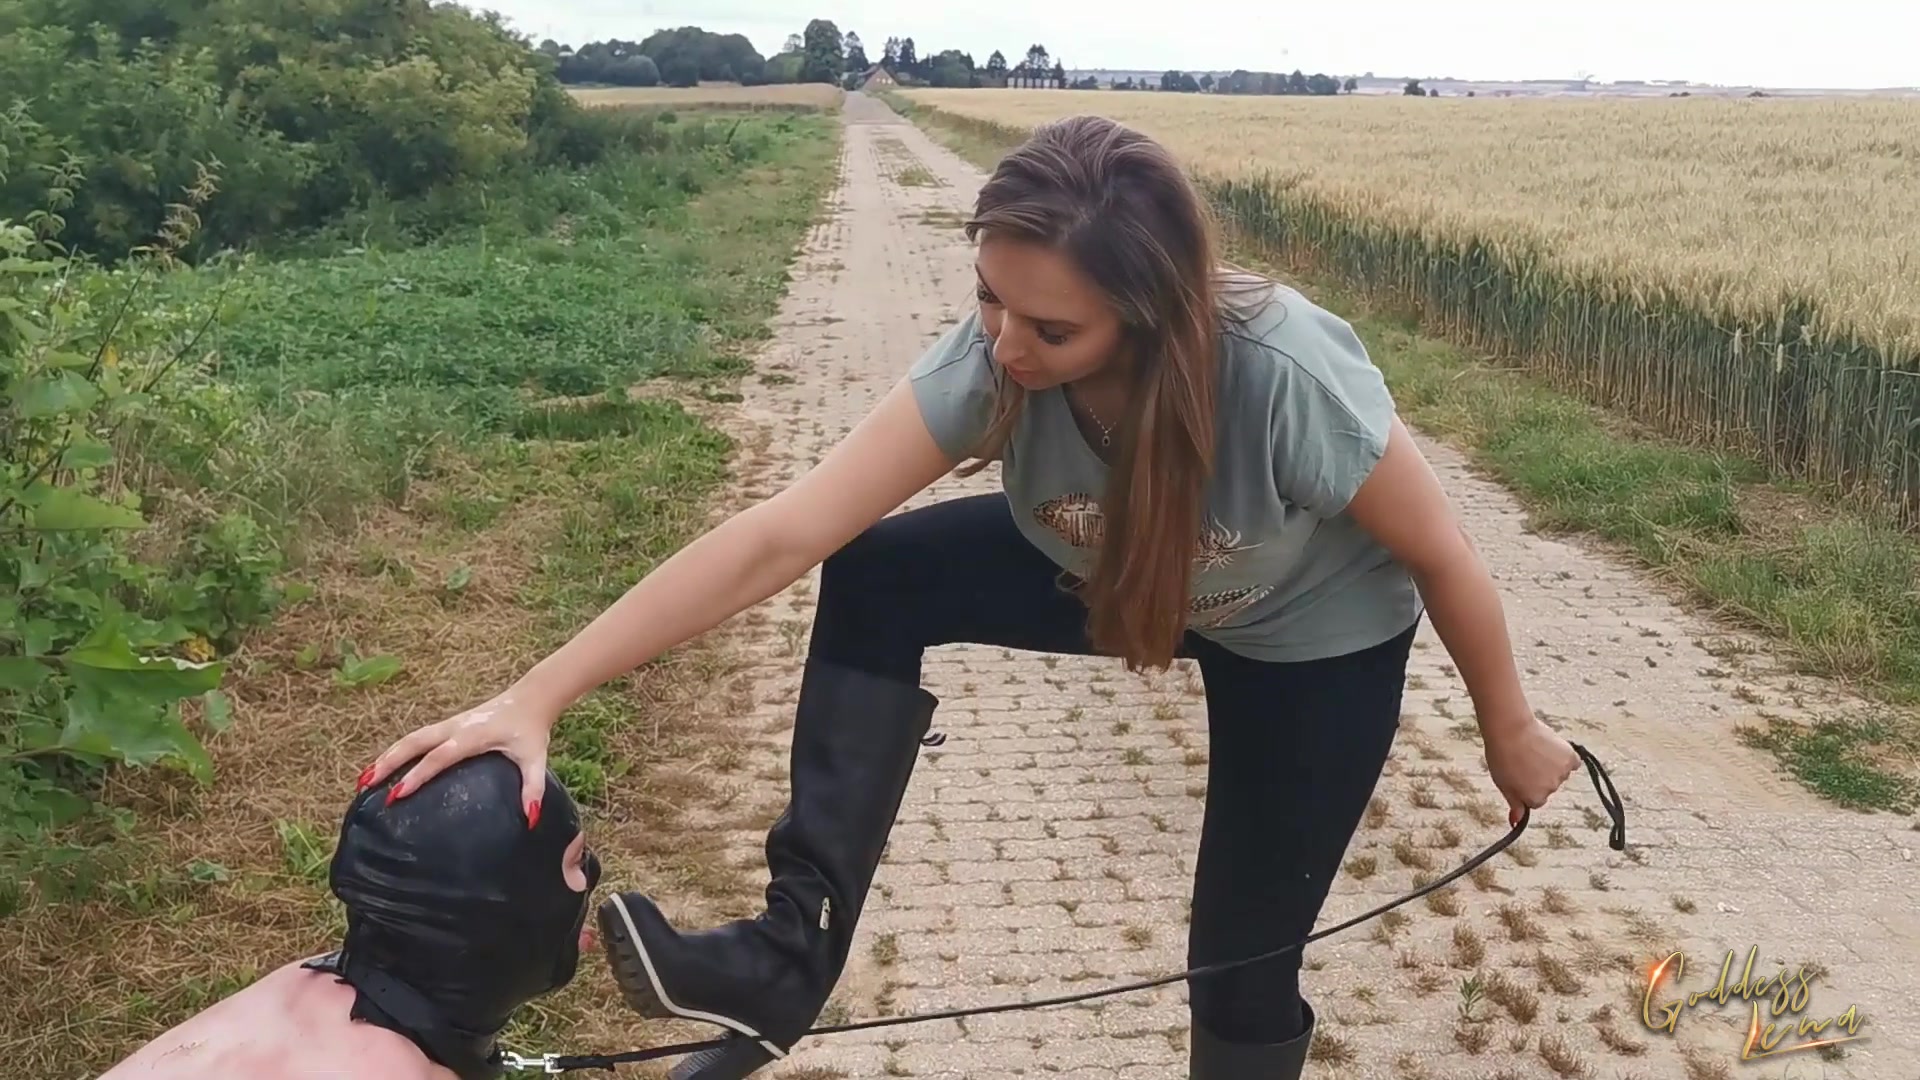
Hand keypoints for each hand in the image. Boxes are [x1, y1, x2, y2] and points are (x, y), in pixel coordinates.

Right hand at [360, 685, 559, 821]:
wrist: (531, 698)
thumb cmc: (532, 730)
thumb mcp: (536, 759)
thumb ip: (533, 788)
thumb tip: (530, 819)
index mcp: (473, 735)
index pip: (439, 756)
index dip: (417, 774)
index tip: (397, 793)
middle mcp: (455, 727)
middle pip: (414, 742)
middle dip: (388, 762)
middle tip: (365, 785)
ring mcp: (450, 724)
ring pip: (411, 738)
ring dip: (387, 756)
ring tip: (364, 779)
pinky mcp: (448, 725)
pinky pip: (418, 737)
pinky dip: (398, 749)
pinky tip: (385, 764)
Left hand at [1483, 713, 1577, 827]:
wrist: (1510, 730)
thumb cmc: (1502, 756)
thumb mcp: (1503, 784)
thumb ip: (1515, 804)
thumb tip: (1517, 822)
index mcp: (1535, 799)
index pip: (1535, 800)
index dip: (1526, 787)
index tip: (1518, 774)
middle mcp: (1551, 790)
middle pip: (1548, 787)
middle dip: (1539, 777)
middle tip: (1525, 759)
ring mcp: (1562, 774)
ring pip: (1560, 774)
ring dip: (1552, 766)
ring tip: (1535, 751)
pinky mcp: (1570, 757)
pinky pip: (1573, 762)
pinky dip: (1565, 757)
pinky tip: (1552, 749)